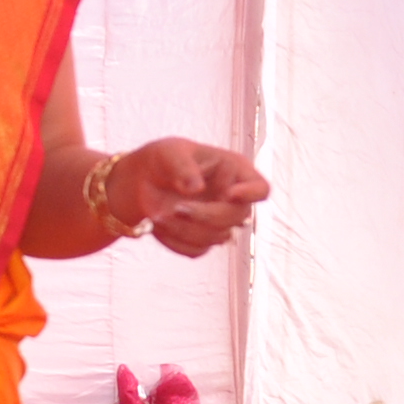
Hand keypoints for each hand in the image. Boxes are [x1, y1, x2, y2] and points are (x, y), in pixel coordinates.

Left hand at [108, 137, 268, 257]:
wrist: (143, 182)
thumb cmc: (162, 160)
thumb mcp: (169, 153)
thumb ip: (182, 167)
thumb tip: (195, 188)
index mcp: (234, 171)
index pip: (260, 188)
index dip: (251, 194)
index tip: (230, 194)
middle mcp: (233, 199)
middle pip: (238, 218)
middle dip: (206, 215)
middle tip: (177, 208)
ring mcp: (220, 222)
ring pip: (216, 238)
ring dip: (184, 229)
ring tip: (158, 215)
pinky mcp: (204, 240)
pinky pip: (196, 251)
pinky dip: (174, 241)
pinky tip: (158, 225)